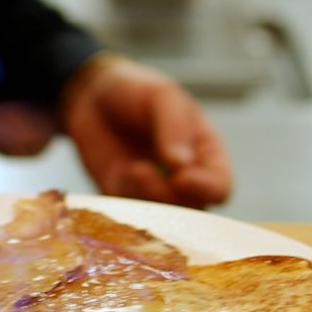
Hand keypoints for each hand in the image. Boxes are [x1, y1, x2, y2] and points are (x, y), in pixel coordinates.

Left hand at [61, 55, 231, 207]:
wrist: (92, 95)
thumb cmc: (137, 92)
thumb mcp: (161, 96)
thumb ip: (174, 127)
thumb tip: (180, 165)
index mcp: (206, 154)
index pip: (219, 186)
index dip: (206, 188)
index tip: (182, 177)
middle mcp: (185, 179)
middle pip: (193, 210)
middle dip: (172, 198)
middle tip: (146, 172)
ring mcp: (154, 193)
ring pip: (163, 219)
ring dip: (148, 200)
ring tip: (133, 169)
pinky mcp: (125, 199)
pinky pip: (130, 216)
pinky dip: (126, 203)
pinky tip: (120, 173)